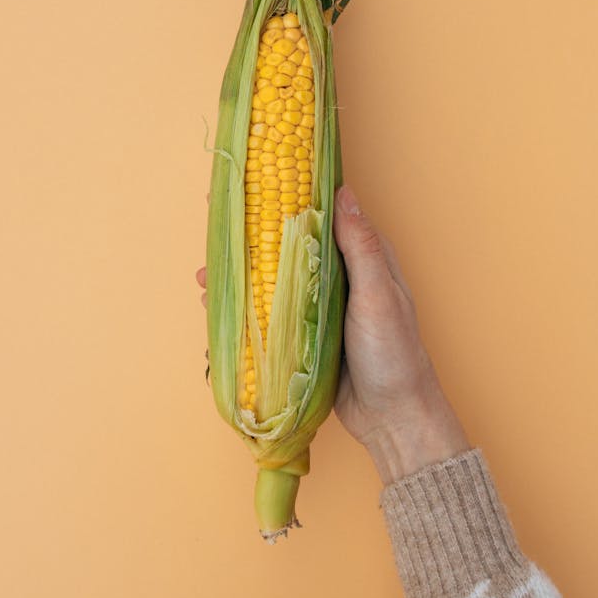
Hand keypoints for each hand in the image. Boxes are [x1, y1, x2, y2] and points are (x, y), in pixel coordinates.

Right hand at [195, 184, 469, 485]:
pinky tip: (217, 312)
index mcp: (362, 257)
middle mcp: (339, 276)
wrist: (393, 417)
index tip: (253, 180)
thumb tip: (343, 193)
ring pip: (273, 279)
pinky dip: (242, 309)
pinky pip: (269, 315)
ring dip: (239, 275)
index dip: (289, 193)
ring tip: (203, 276)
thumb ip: (360, 248)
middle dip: (250, 235)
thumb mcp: (379, 296)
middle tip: (214, 224)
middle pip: (288, 244)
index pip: (321, 213)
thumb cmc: (395, 353)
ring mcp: (319, 307)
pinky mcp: (305, 336)